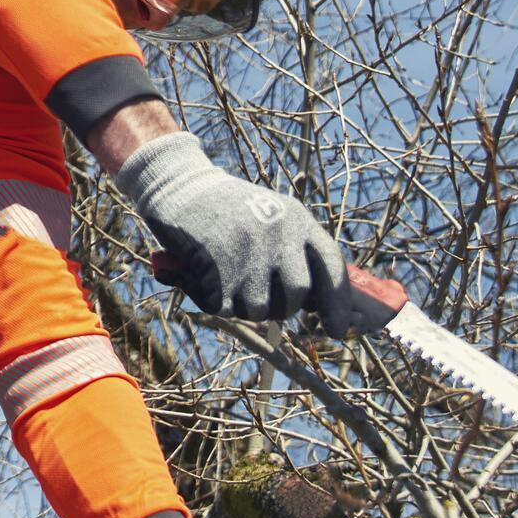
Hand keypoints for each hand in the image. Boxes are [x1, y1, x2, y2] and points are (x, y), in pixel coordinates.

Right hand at [107, 132, 403, 334]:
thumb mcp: (271, 216)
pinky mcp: (218, 272)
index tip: (337, 331)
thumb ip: (296, 254)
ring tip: (226, 275)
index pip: (331, 268)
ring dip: (242, 304)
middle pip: (297, 295)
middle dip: (282, 305)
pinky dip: (213, 299)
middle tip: (262, 296)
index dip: (338, 305)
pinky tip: (203, 274)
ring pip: (260, 309)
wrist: (179, 186)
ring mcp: (248, 254)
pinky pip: (226, 309)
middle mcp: (277, 236)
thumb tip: (316, 305)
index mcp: (296, 219)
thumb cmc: (228, 208)